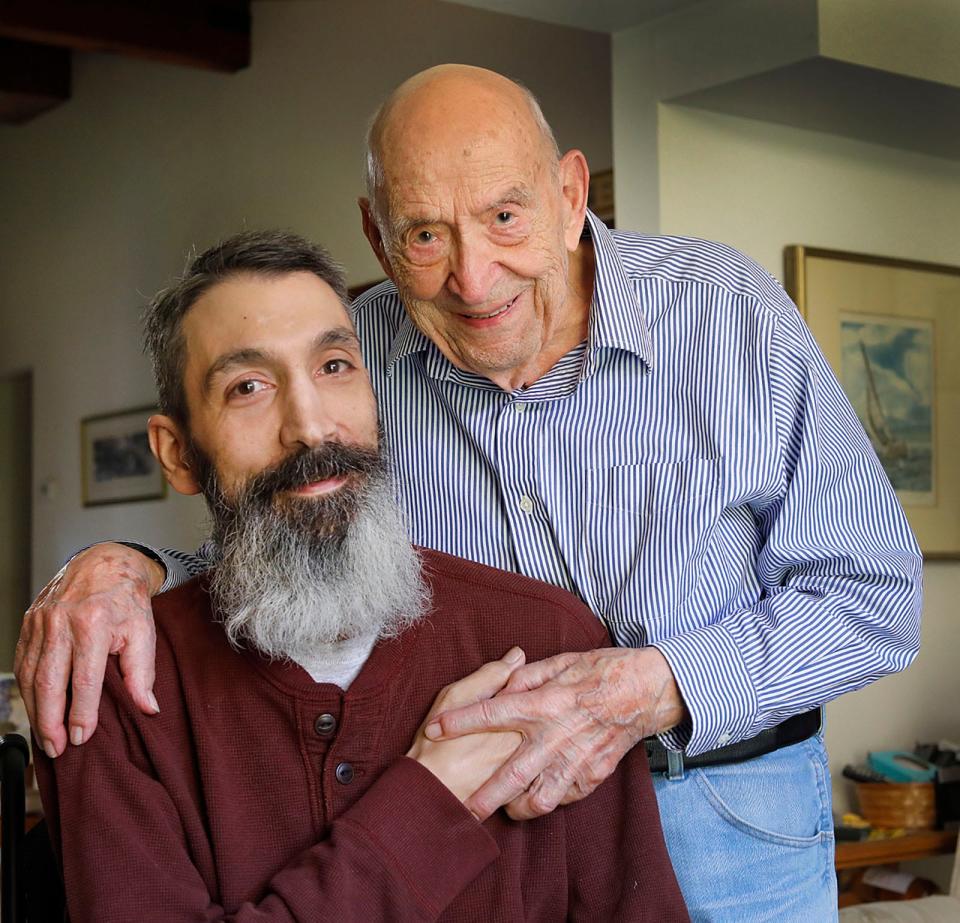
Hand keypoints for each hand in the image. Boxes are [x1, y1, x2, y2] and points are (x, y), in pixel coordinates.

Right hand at [15, 543, 163, 757]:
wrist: (106, 563)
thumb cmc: (127, 599)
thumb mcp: (144, 631)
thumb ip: (142, 672)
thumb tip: (148, 708)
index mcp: (93, 623)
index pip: (83, 680)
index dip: (81, 713)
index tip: (82, 738)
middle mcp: (61, 622)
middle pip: (48, 682)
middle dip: (50, 721)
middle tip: (56, 748)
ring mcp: (41, 621)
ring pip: (29, 675)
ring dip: (35, 711)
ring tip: (45, 737)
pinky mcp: (29, 622)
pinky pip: (22, 662)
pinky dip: (26, 690)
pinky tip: (34, 709)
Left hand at [423, 646, 685, 821]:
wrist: (645, 691)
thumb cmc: (600, 670)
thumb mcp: (560, 662)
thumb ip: (525, 676)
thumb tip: (500, 685)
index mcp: (545, 702)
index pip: (493, 712)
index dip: (460, 721)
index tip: (434, 729)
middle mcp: (556, 735)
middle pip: (511, 774)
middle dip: (483, 795)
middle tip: (461, 808)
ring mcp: (576, 760)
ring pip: (539, 799)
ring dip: (517, 808)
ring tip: (505, 807)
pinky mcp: (593, 776)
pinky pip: (564, 798)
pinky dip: (548, 798)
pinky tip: (538, 793)